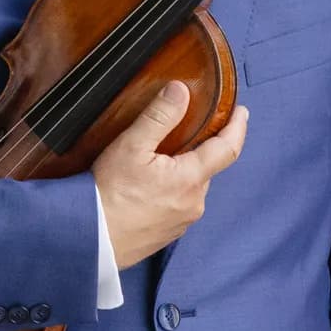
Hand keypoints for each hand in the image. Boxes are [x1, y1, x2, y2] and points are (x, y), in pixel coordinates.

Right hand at [92, 83, 248, 267]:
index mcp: (191, 179)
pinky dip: (170, 192)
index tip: (241, 112)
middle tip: (183, 133)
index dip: (237, 127)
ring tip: (159, 162)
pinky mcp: (167, 235)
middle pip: (206, 168)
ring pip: (191, 188)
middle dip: (199, 150)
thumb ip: (159, 116)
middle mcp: (194, 203)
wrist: (89, 239)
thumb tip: (181, 90)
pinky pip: (178, 206)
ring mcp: (181, 223)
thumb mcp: (131, 146)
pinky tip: (149, 189)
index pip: (228, 149)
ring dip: (182, 173)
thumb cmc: (108, 193)